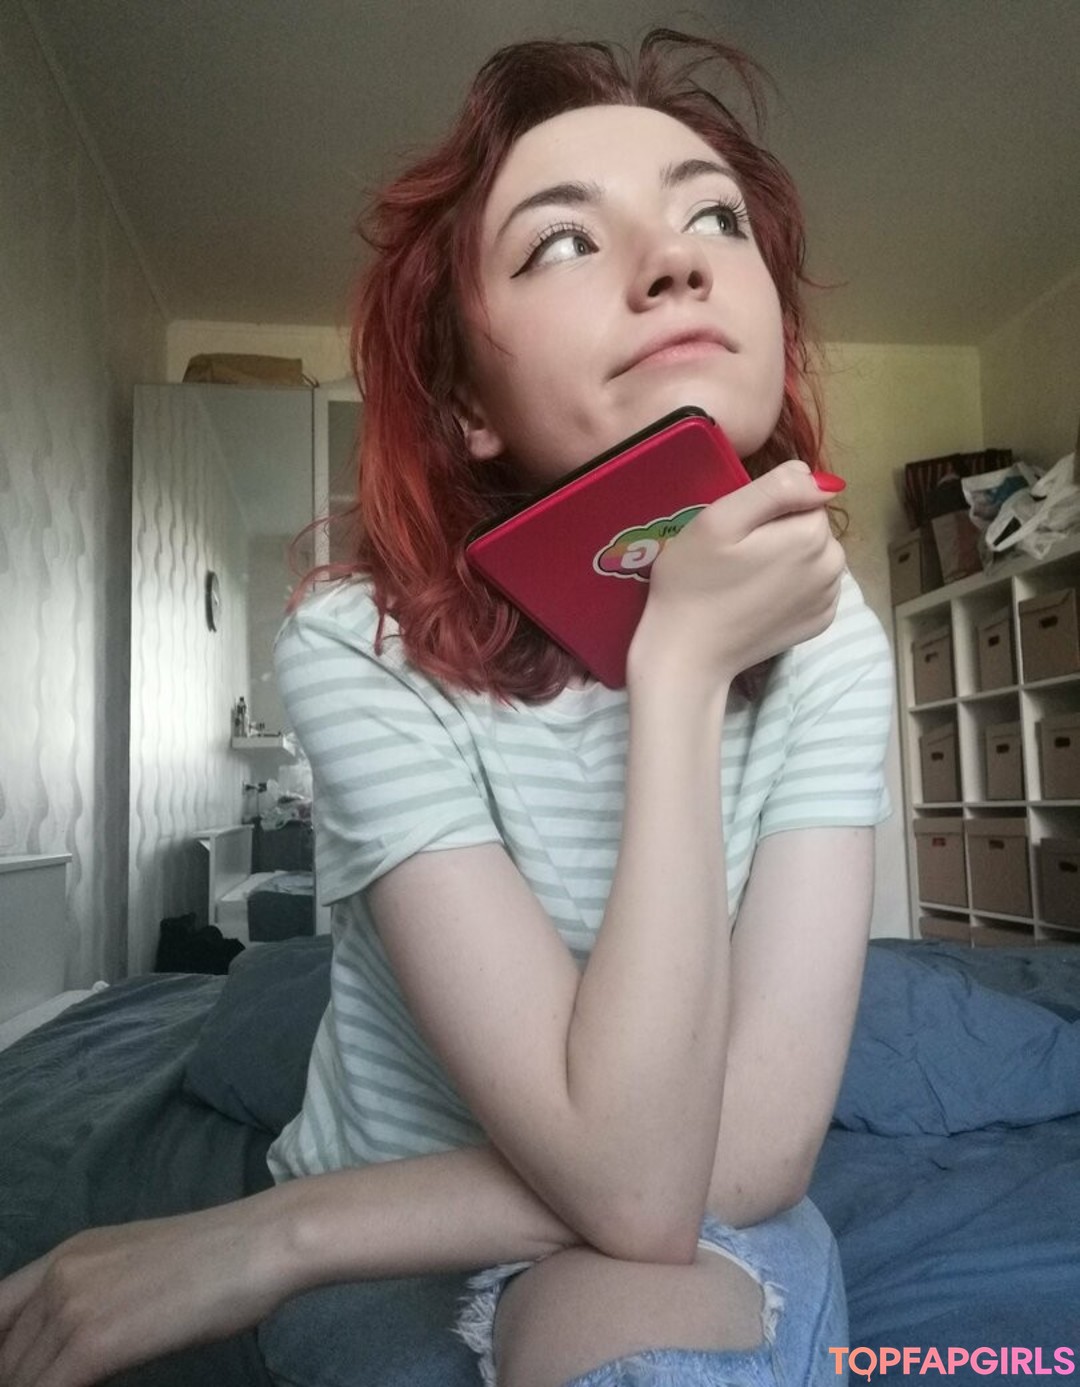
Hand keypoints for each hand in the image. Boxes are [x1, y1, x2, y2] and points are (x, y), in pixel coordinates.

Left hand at [0, 1201, 287, 1386]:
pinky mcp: (93, 1343)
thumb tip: (75, 1344)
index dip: (1, 1353)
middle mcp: (59, 1274)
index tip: (18, 1373)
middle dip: (17, 1382)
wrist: (259, 1244)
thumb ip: (96, 1298)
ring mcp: (73, 1307)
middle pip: (6, 1356)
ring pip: (20, 1378)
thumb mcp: (137, 1268)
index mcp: (67, 1254)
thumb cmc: (217, 1259)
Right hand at [631, 460, 844, 684]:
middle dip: (782, 533)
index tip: (738, 533)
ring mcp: (829, 599)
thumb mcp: (719, 518)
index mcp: (811, 534)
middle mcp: (833, 565)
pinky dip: (793, 587)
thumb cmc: (693, 581)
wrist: (688, 654)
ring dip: (789, 559)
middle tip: (738, 556)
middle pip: (812, 527)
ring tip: (747, 579)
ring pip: (815, 556)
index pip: (802, 497)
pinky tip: (760, 599)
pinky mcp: (820, 623)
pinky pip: (813, 587)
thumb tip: (822, 480)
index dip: (768, 510)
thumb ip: (775, 488)